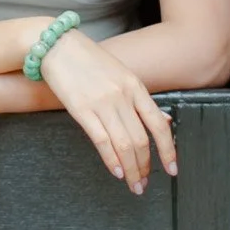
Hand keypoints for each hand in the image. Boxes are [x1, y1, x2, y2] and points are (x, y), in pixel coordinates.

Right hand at [38, 30, 177, 192]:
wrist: (57, 45)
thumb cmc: (89, 60)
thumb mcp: (122, 74)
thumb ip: (141, 99)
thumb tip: (164, 120)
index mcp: (136, 86)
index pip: (159, 124)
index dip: (168, 150)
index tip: (172, 169)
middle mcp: (122, 96)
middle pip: (141, 140)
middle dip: (146, 166)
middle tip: (144, 183)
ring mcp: (102, 103)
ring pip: (124, 145)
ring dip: (131, 169)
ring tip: (133, 184)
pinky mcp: (81, 110)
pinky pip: (102, 141)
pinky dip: (111, 161)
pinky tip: (117, 173)